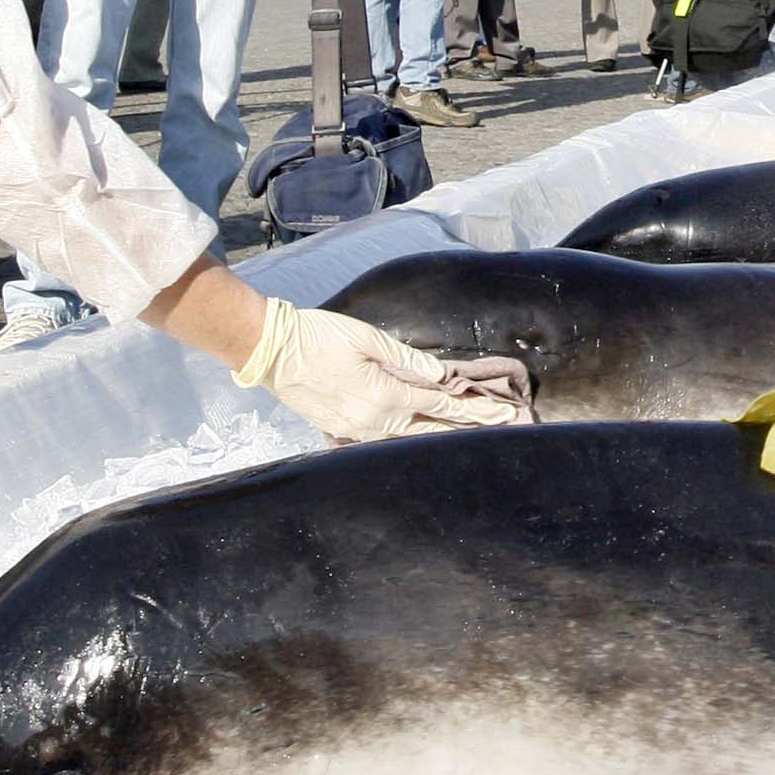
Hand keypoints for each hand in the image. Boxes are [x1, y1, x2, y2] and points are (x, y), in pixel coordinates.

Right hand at [233, 296, 534, 443]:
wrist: (271, 351)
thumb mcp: (368, 338)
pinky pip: (386, 439)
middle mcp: (374, 421)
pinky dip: (410, 437)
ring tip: (471, 435)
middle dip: (468, 428)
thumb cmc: (319, 335)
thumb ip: (407, 359)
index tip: (504, 413)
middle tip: (502, 428)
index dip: (476, 410)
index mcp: (384, 395)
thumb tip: (442, 375)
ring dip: (441, 435)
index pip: (442, 405)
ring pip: (410, 438)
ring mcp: (357, 431)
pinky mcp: (342, 432)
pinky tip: (425, 437)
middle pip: (432, 429)